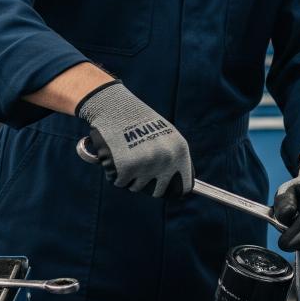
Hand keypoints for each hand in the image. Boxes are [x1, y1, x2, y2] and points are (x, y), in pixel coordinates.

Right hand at [76, 81, 192, 196]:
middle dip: (149, 186)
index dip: (175, 191)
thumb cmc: (140, 122)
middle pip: (159, 192)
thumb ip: (173, 158)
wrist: (116, 108)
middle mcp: (167, 160)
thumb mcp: (165, 137)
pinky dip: (115, 173)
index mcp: (180, 152)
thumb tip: (178, 186)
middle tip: (140, 173)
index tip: (168, 192)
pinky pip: (120, 182)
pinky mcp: (127, 168)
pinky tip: (116, 156)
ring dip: (130, 177)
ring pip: (137, 187)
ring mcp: (147, 165)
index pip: (184, 187)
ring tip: (127, 156)